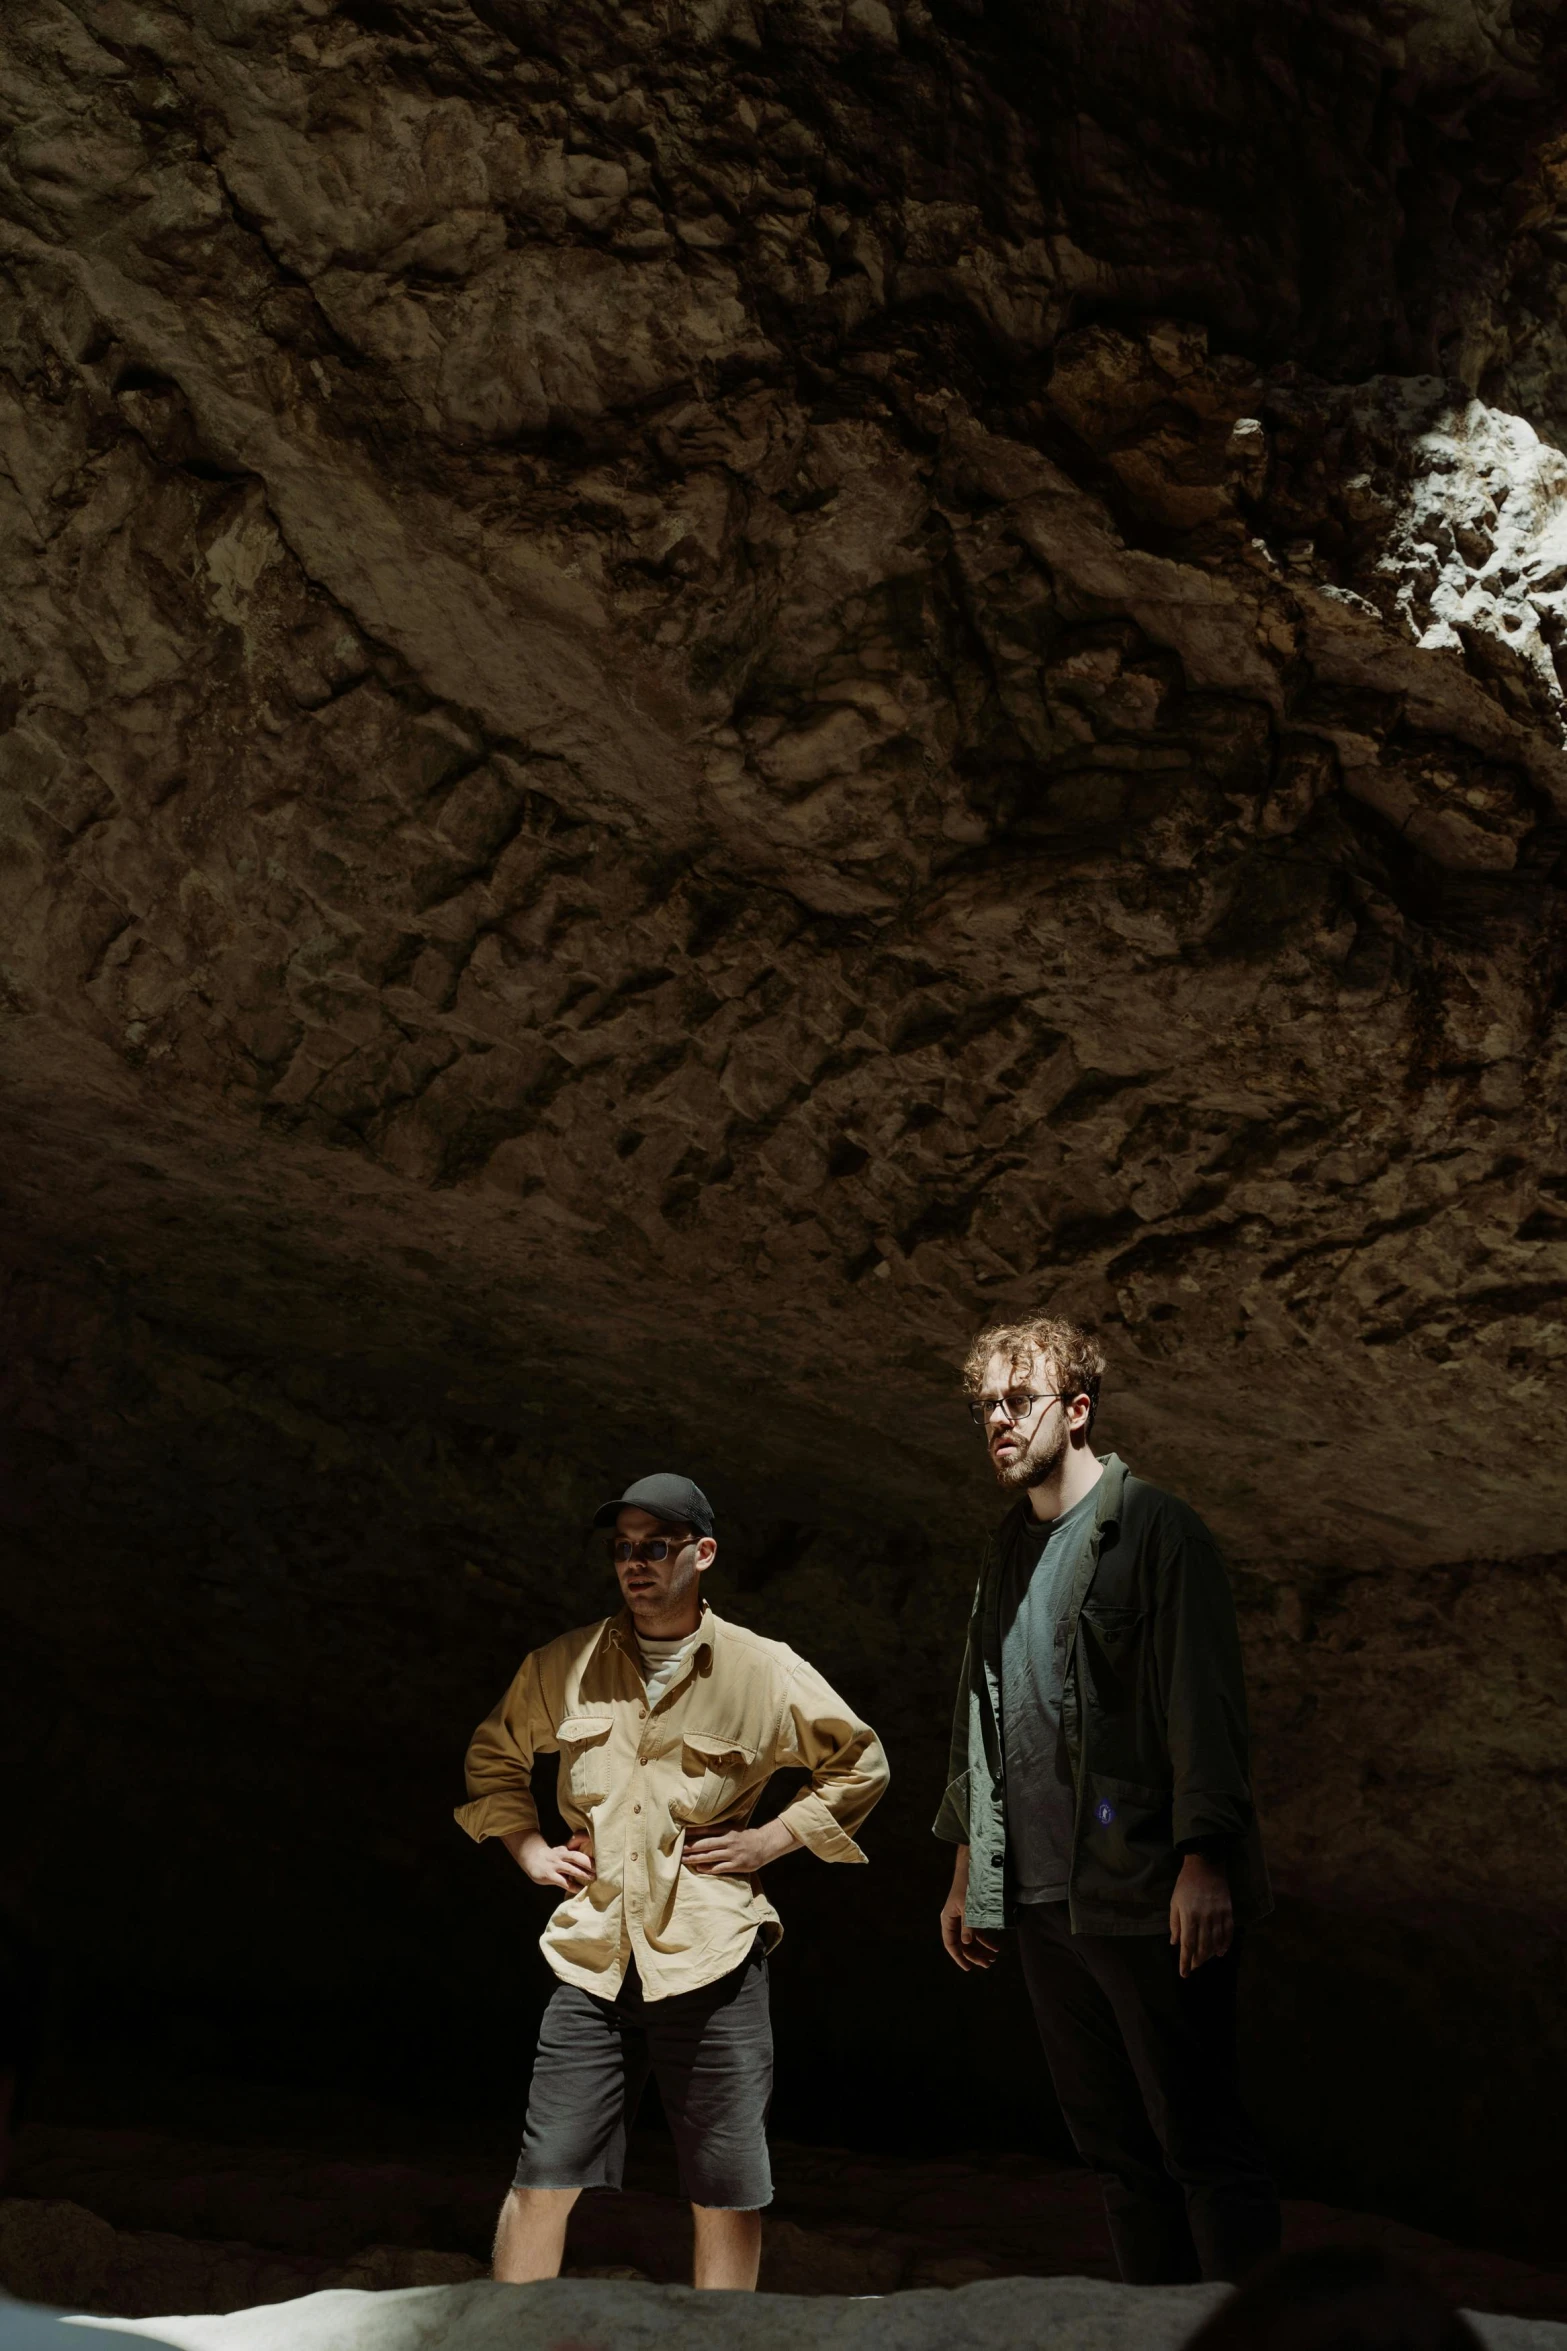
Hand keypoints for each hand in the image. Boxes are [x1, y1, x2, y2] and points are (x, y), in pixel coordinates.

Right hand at [510, 1830, 594, 1891]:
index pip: (579, 1849)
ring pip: (571, 1869)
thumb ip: (573, 1855)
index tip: (600, 1855)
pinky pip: (563, 1881)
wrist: (531, 1857)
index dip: (589, 1851)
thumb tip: (590, 1861)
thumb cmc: (551, 1857)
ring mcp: (555, 1865)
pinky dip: (572, 1886)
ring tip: (593, 1878)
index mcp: (566, 1850)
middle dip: (589, 1863)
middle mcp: (561, 1856)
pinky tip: (580, 1889)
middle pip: (577, 1857)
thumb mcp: (562, 1852)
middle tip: (600, 1869)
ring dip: (583, 1874)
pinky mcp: (549, 1875)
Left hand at [682, 1819, 797, 1874]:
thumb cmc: (744, 1835)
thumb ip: (717, 1828)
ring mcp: (732, 1854)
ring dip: (695, 1858)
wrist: (763, 1845)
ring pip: (709, 1857)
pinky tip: (698, 1868)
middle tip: (677, 1850)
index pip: (706, 1829)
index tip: (681, 1834)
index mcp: (727, 1829)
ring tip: (683, 1860)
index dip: (693, 1832)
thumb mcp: (732, 1827)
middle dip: (690, 1847)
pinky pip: (718, 1868)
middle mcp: (729, 1840)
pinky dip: (707, 1868)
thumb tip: (697, 1829)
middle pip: (705, 1844)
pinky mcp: (736, 1865)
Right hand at [940, 1846, 1000, 1971]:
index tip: (968, 1968)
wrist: (972, 1867)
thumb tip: (967, 1943)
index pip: (950, 1944)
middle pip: (962, 1944)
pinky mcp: (971, 1915)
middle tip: (987, 1964)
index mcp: (947, 1920)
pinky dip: (985, 1940)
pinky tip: (995, 1947)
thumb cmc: (967, 1886)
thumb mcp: (968, 1907)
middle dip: (974, 1955)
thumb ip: (967, 1925)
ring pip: (970, 1940)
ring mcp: (963, 1919)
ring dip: (981, 1949)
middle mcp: (954, 1921)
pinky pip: (976, 1932)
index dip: (959, 1957)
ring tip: (992, 1958)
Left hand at [1170, 1851, 1232, 1975]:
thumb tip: (1175, 1943)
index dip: (1185, 1961)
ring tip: (1204, 1961)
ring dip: (1210, 1955)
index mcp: (1189, 1916)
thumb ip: (1175, 1923)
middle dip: (1197, 1960)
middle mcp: (1204, 1918)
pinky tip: (1220, 1952)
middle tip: (1193, 1967)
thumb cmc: (1186, 1884)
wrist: (1205, 1865)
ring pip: (1216, 1942)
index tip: (1184, 1973)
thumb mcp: (1174, 1902)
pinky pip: (1229, 1933)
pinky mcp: (1228, 1911)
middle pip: (1203, 1947)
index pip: (1187, 1944)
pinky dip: (1225, 1944)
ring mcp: (1218, 1915)